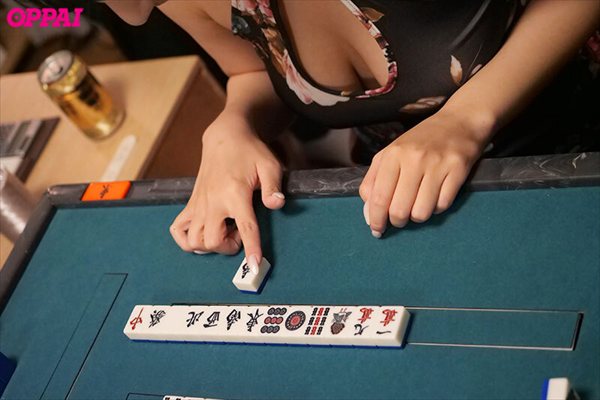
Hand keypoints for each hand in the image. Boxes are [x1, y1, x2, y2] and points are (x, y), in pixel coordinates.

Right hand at [169, 111, 284, 270]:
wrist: (225, 138)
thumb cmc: (250, 152)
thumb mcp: (269, 165)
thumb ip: (273, 187)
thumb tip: (276, 204)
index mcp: (235, 194)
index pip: (246, 228)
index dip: (251, 249)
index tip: (254, 267)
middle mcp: (213, 202)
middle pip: (212, 241)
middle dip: (228, 247)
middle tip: (240, 232)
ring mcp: (199, 204)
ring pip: (195, 241)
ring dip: (210, 245)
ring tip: (224, 231)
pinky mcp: (191, 204)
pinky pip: (178, 231)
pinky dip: (187, 241)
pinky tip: (203, 234)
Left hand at [359, 109, 488, 236]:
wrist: (459, 121)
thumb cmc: (420, 142)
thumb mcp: (390, 154)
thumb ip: (374, 181)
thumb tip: (369, 214)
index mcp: (393, 155)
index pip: (378, 197)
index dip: (376, 219)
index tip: (377, 230)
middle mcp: (414, 159)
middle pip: (399, 210)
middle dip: (397, 221)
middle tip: (400, 218)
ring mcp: (437, 165)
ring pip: (421, 213)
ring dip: (418, 216)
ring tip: (418, 205)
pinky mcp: (458, 170)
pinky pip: (442, 205)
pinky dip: (437, 208)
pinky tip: (435, 196)